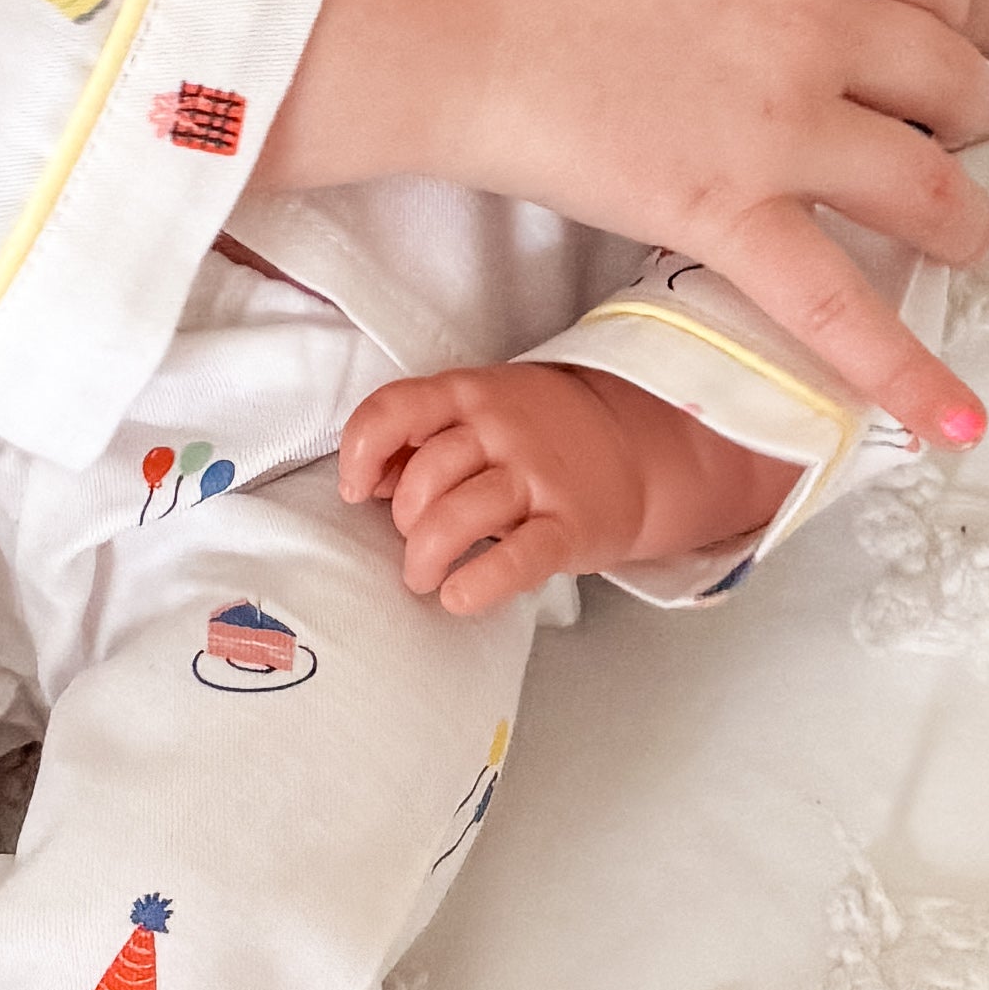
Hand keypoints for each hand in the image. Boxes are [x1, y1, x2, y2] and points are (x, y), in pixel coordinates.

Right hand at [255, 0, 988, 443]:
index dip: (940, 11)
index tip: (928, 33)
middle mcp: (818, 20)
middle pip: (946, 73)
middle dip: (960, 108)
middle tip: (951, 131)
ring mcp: (782, 125)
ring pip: (927, 185)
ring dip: (959, 217)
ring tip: (962, 237)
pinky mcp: (727, 213)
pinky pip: (838, 308)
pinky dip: (906, 372)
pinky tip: (955, 424)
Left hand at [342, 357, 788, 614]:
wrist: (632, 442)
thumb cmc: (533, 433)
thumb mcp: (478, 411)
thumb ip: (421, 435)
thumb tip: (364, 482)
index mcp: (470, 394)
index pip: (395, 409)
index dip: (361, 452)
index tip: (355, 490)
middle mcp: (502, 428)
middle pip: (425, 475)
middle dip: (403, 518)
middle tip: (412, 540)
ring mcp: (538, 476)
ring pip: (457, 516)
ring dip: (424, 557)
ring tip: (423, 576)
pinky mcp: (569, 526)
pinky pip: (517, 559)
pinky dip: (478, 583)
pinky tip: (458, 595)